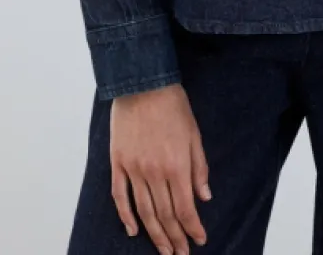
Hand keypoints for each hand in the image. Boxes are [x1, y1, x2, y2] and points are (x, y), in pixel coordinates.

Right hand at [110, 81, 210, 252]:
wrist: (142, 84)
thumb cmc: (173, 106)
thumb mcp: (194, 134)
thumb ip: (199, 168)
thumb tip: (204, 197)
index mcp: (176, 165)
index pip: (185, 207)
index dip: (193, 227)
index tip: (199, 240)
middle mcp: (154, 172)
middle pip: (165, 214)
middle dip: (175, 237)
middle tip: (181, 253)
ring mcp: (134, 169)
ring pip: (144, 211)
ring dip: (155, 234)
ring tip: (163, 250)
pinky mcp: (118, 163)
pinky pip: (120, 196)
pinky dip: (125, 216)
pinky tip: (132, 231)